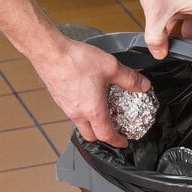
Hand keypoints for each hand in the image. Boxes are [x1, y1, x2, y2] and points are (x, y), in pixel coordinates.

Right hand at [32, 38, 150, 147]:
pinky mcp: (58, 98)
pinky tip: (87, 98)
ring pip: (80, 125)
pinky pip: (72, 113)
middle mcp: (77, 113)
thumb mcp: (111, 68)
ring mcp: (65, 107)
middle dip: (103, 137)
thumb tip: (143, 85)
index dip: (118, 141)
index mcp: (93, 112)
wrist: (48, 50)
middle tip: (113, 132)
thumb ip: (130, 79)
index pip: (106, 136)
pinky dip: (82, 113)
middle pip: (91, 136)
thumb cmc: (75, 60)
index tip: (123, 142)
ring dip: (92, 125)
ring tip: (101, 114)